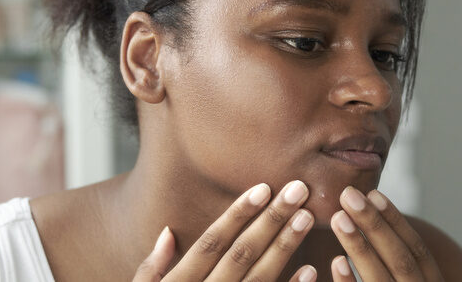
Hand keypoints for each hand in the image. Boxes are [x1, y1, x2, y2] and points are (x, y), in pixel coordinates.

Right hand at [132, 181, 318, 281]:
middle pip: (240, 254)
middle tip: (298, 191)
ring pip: (259, 279)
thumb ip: (150, 270)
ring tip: (307, 218)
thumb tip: (167, 232)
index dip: (237, 214)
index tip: (264, 187)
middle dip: (270, 220)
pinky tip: (311, 272)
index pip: (211, 243)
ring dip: (285, 248)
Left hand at [328, 188, 444, 281]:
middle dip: (375, 226)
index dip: (396, 221)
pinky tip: (337, 261)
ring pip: (380, 279)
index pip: (417, 249)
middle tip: (348, 195)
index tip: (372, 194)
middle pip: (400, 260)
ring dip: (359, 247)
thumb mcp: (413, 279)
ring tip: (339, 218)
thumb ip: (401, 261)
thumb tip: (374, 218)